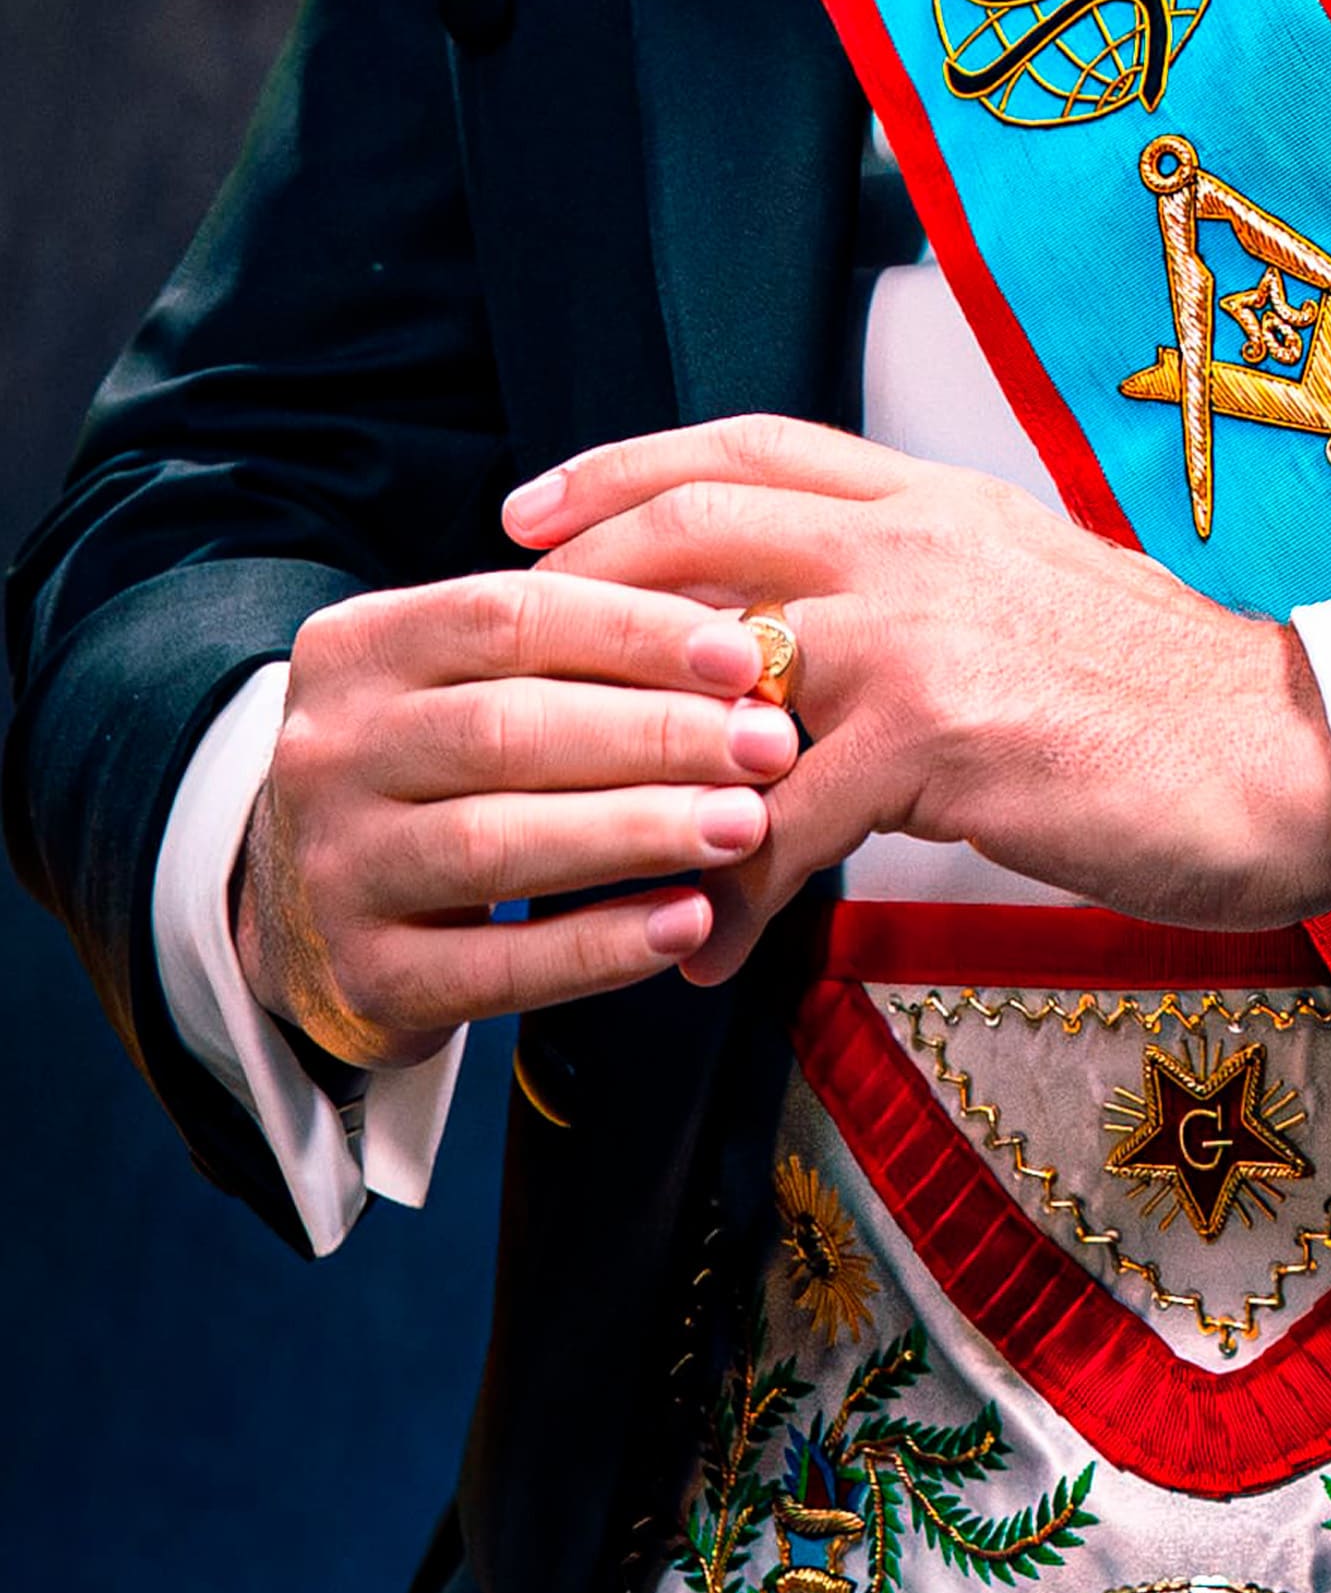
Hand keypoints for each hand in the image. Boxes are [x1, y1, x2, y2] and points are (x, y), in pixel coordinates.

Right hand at [234, 572, 801, 1067]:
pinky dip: (598, 945)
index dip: (635, 631)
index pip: (510, 615)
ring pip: (498, 844)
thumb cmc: (432, 765)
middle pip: (508, 729)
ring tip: (745, 826)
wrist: (299, 901)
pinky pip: (493, 967)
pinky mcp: (362, 977)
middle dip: (656, 735)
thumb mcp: (463, 681)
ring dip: (637, 832)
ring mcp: (334, 868)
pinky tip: (685, 922)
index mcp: (359, 647)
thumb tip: (738, 646)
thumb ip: (571, 653)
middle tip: (769, 746)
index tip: (745, 656)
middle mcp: (329, 750)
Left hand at [503, 416, 1330, 982]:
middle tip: (500, 654)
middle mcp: (920, 538)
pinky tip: (709, 958)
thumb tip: (832, 627)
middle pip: (698, 522)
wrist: (1296, 757)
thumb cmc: (1175, 701)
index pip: (749, 445)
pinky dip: (727, 897)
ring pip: (712, 675)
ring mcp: (924, 627)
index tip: (535, 507)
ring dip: (628, 773)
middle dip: (577, 586)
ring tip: (574, 853)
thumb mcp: (1040, 592)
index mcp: (941, 498)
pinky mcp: (940, 731)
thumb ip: (933, 589)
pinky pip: (780, 820)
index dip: (625, 467)